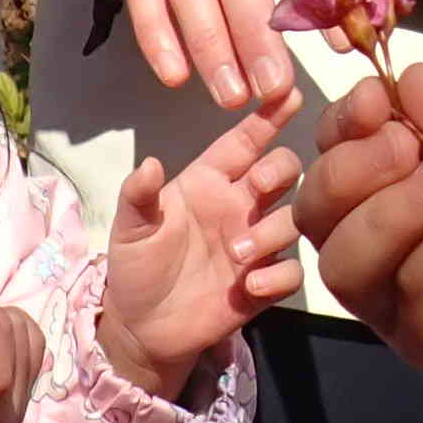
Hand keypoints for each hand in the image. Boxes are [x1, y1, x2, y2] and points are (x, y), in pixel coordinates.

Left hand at [99, 89, 307, 393]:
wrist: (142, 329)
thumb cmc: (137, 267)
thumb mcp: (129, 228)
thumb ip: (138, 195)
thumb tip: (149, 164)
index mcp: (209, 182)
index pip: (245, 141)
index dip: (267, 117)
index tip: (289, 93)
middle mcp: (239, 206)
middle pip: (283, 170)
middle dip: (280, 169)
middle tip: (259, 187)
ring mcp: (256, 244)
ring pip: (293, 219)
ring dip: (273, 230)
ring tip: (238, 252)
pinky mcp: (264, 284)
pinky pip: (292, 272)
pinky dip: (279, 276)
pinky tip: (252, 285)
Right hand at [292, 64, 422, 399]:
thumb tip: (413, 79)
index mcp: (379, 186)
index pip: (329, 153)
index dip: (340, 126)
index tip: (373, 98)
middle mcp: (370, 244)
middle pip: (315, 215)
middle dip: (351, 173)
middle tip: (405, 145)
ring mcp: (393, 301)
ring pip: (345, 265)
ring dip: (386, 217)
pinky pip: (404, 302)